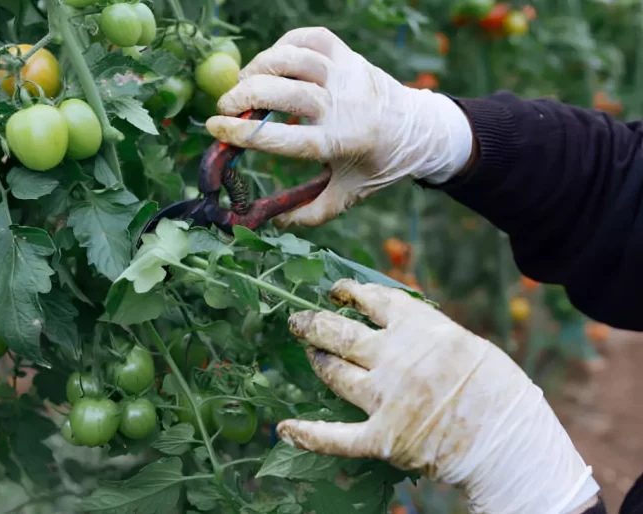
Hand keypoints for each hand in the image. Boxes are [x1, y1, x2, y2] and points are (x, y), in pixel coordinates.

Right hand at [206, 27, 473, 226]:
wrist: (419, 131)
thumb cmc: (376, 166)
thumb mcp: (346, 197)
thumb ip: (308, 214)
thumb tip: (269, 222)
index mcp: (339, 143)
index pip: (282, 139)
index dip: (242, 133)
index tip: (215, 128)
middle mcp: (343, 105)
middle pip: (285, 93)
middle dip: (244, 96)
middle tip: (225, 107)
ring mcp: (347, 74)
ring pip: (293, 58)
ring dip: (259, 67)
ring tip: (244, 83)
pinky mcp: (349, 55)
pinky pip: (310, 38)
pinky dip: (284, 45)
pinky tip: (272, 63)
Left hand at [279, 279, 598, 513]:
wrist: (510, 441)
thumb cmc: (497, 390)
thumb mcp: (463, 342)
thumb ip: (424, 331)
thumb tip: (392, 318)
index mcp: (419, 327)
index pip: (373, 300)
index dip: (349, 292)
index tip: (336, 291)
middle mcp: (395, 357)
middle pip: (341, 333)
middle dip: (313, 323)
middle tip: (297, 320)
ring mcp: (385, 397)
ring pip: (334, 372)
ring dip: (318, 361)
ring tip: (310, 354)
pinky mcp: (381, 437)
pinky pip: (335, 437)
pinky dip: (308, 433)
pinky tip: (285, 428)